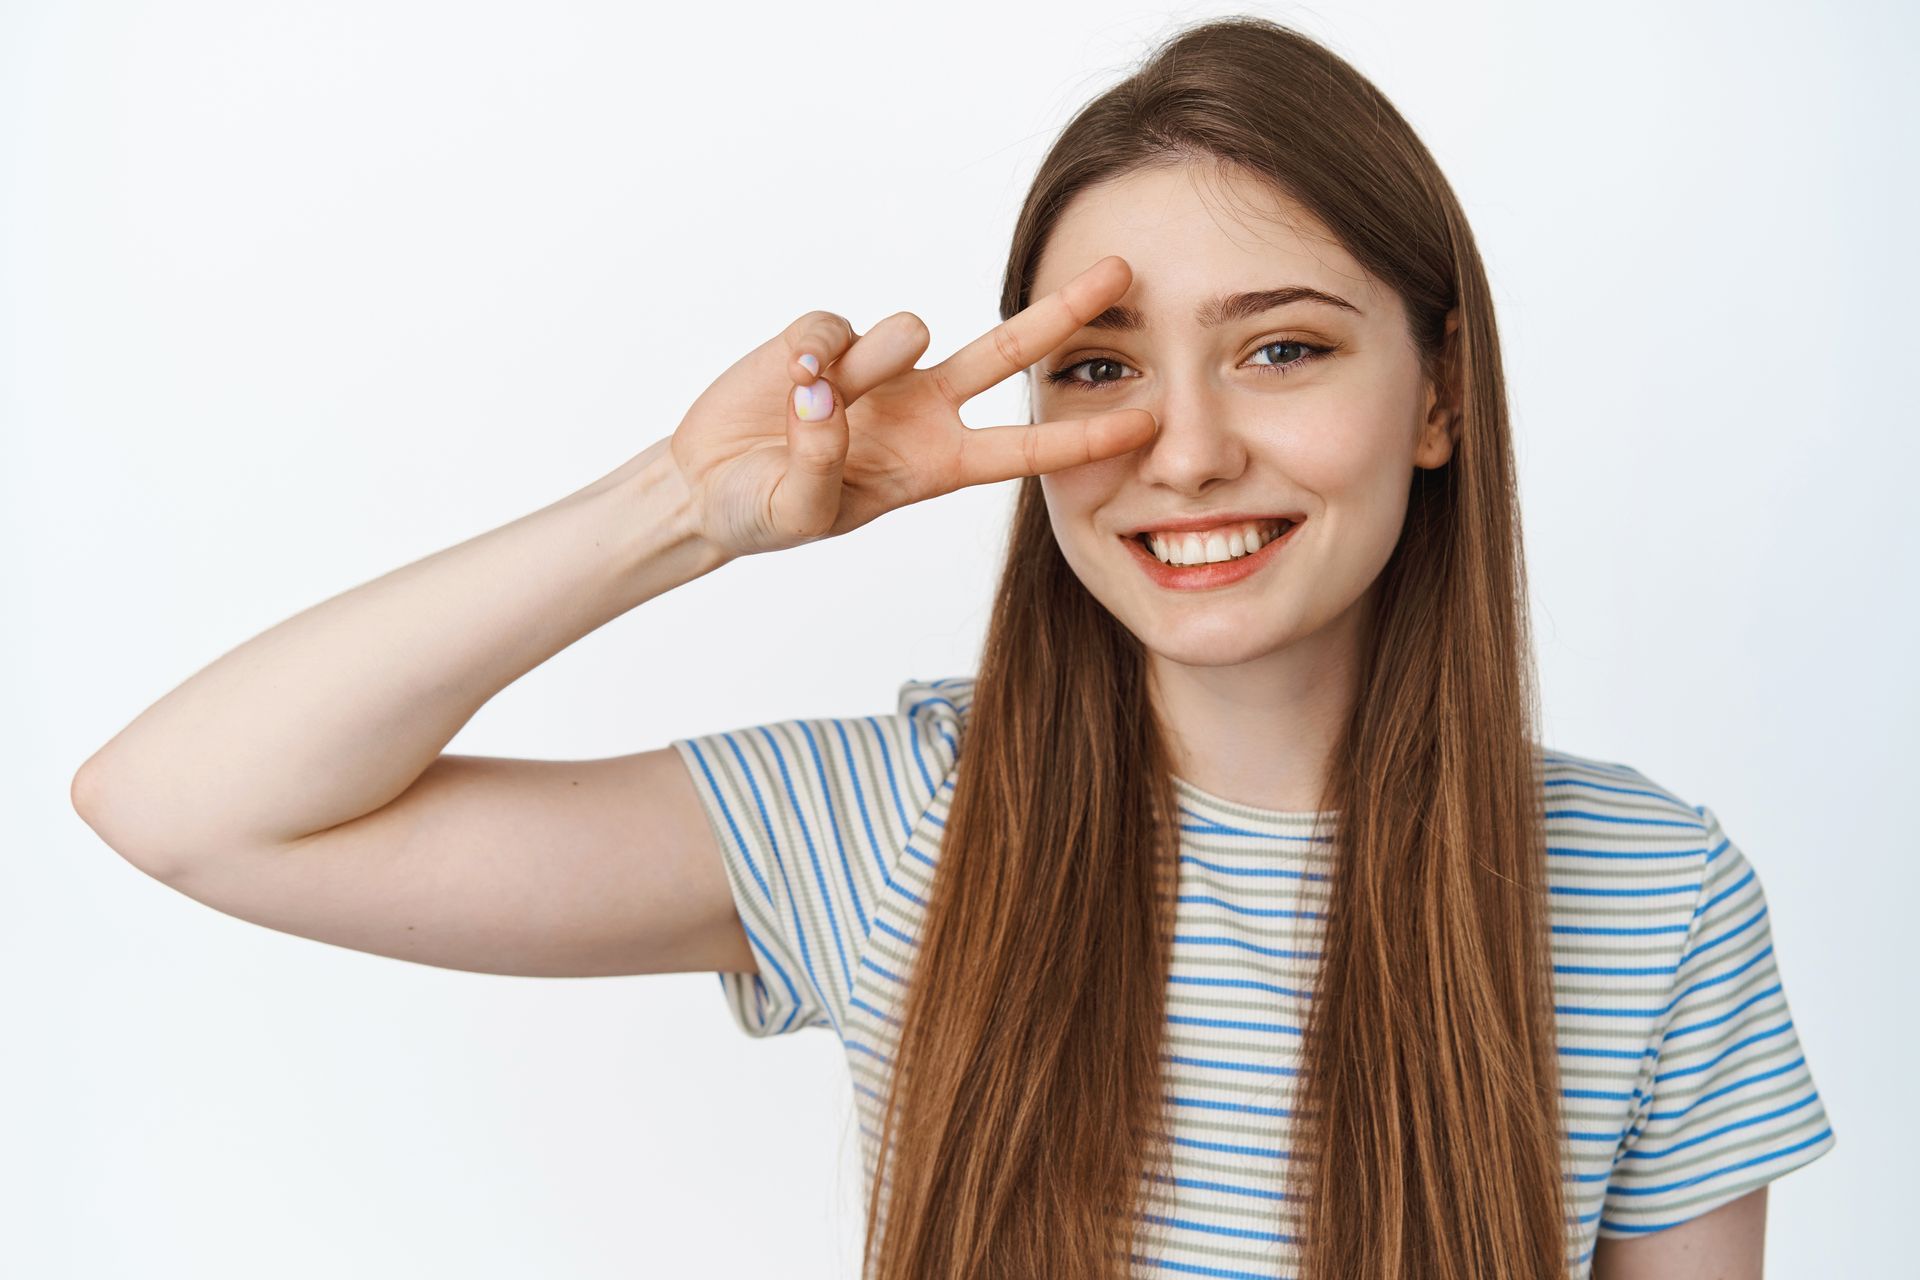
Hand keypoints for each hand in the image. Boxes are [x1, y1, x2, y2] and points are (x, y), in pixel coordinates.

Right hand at [668, 254, 1156, 558]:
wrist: (706, 488)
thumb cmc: (764, 514)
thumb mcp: (799, 513)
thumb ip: (818, 465)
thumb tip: (827, 393)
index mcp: (935, 465)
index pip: (1024, 449)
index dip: (1084, 436)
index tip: (1147, 422)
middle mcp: (921, 410)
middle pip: (1008, 351)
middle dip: (1064, 311)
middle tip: (1122, 271)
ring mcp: (878, 370)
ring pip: (908, 332)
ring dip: (868, 363)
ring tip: (814, 401)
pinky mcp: (827, 340)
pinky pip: (835, 326)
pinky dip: (811, 352)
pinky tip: (788, 379)